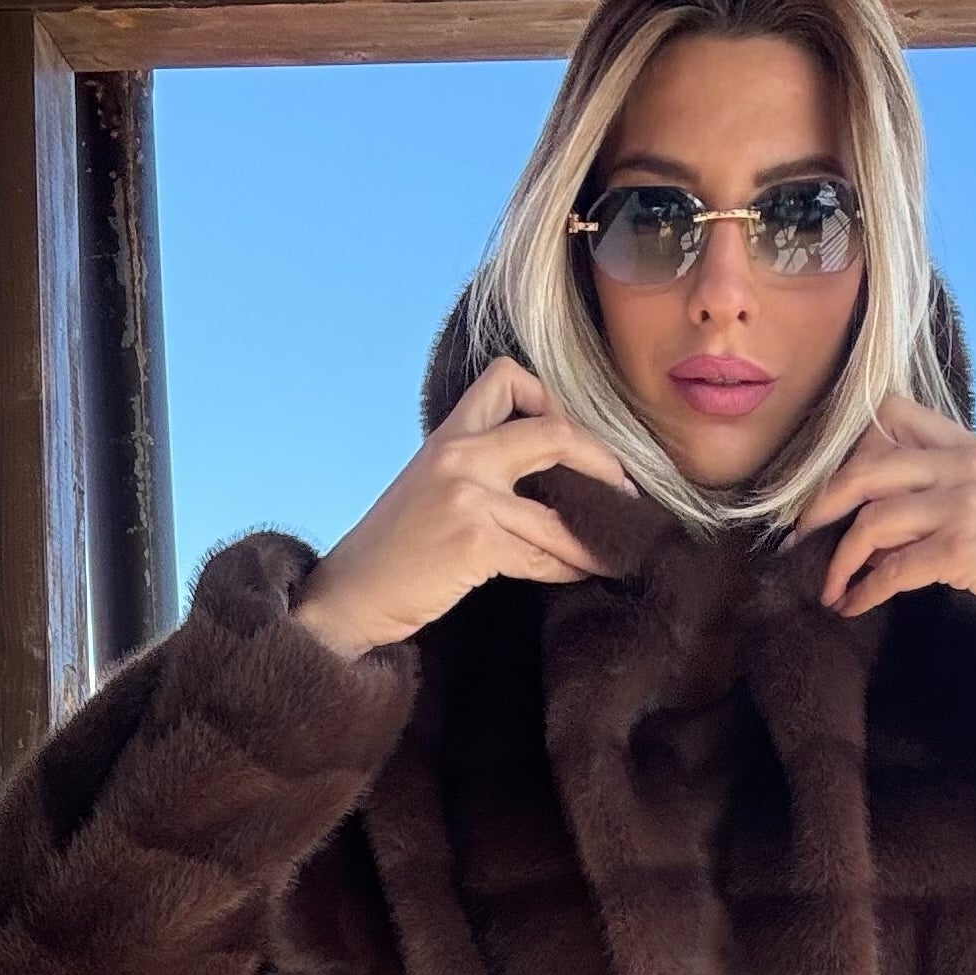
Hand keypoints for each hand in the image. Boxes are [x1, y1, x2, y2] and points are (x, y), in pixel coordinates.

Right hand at [293, 358, 633, 658]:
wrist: (350, 596)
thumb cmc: (395, 552)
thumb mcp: (430, 488)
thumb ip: (479, 469)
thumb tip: (554, 479)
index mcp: (448, 435)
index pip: (508, 378)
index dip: (552, 401)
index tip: (572, 438)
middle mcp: (460, 454)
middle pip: (555, 433)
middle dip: (603, 463)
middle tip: (625, 494)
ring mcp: (467, 495)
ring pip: (560, 510)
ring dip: (597, 534)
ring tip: (616, 549)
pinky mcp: (475, 541)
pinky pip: (547, 553)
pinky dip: (572, 566)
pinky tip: (581, 573)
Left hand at [793, 396, 975, 648]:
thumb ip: (942, 490)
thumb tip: (878, 522)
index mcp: (967, 444)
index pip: (892, 414)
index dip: (849, 446)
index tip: (828, 482)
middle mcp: (961, 465)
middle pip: (865, 467)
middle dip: (821, 505)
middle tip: (800, 538)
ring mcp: (963, 505)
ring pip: (872, 521)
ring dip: (840, 561)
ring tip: (829, 588)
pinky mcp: (965, 551)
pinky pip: (894, 569)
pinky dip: (865, 591)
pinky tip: (853, 606)